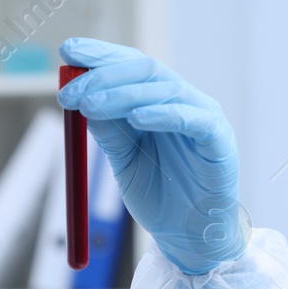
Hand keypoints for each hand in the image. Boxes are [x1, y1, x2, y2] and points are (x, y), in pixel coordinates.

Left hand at [57, 38, 245, 274]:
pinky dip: (163, 114)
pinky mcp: (219, 140)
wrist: (188, 236)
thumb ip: (108, 130)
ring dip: (122, 94)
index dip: (101, 55)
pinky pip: (193, 119)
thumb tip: (78, 98)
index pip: (131, 65)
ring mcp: (204, 117)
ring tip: (90, 105)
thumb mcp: (124, 160)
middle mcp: (183, 101)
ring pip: (164, 89)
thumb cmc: (160, 197)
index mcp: (160, 102)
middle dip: (103, 75)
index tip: (68, 51)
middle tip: (70, 91)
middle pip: (145, 70)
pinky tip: (137, 118)